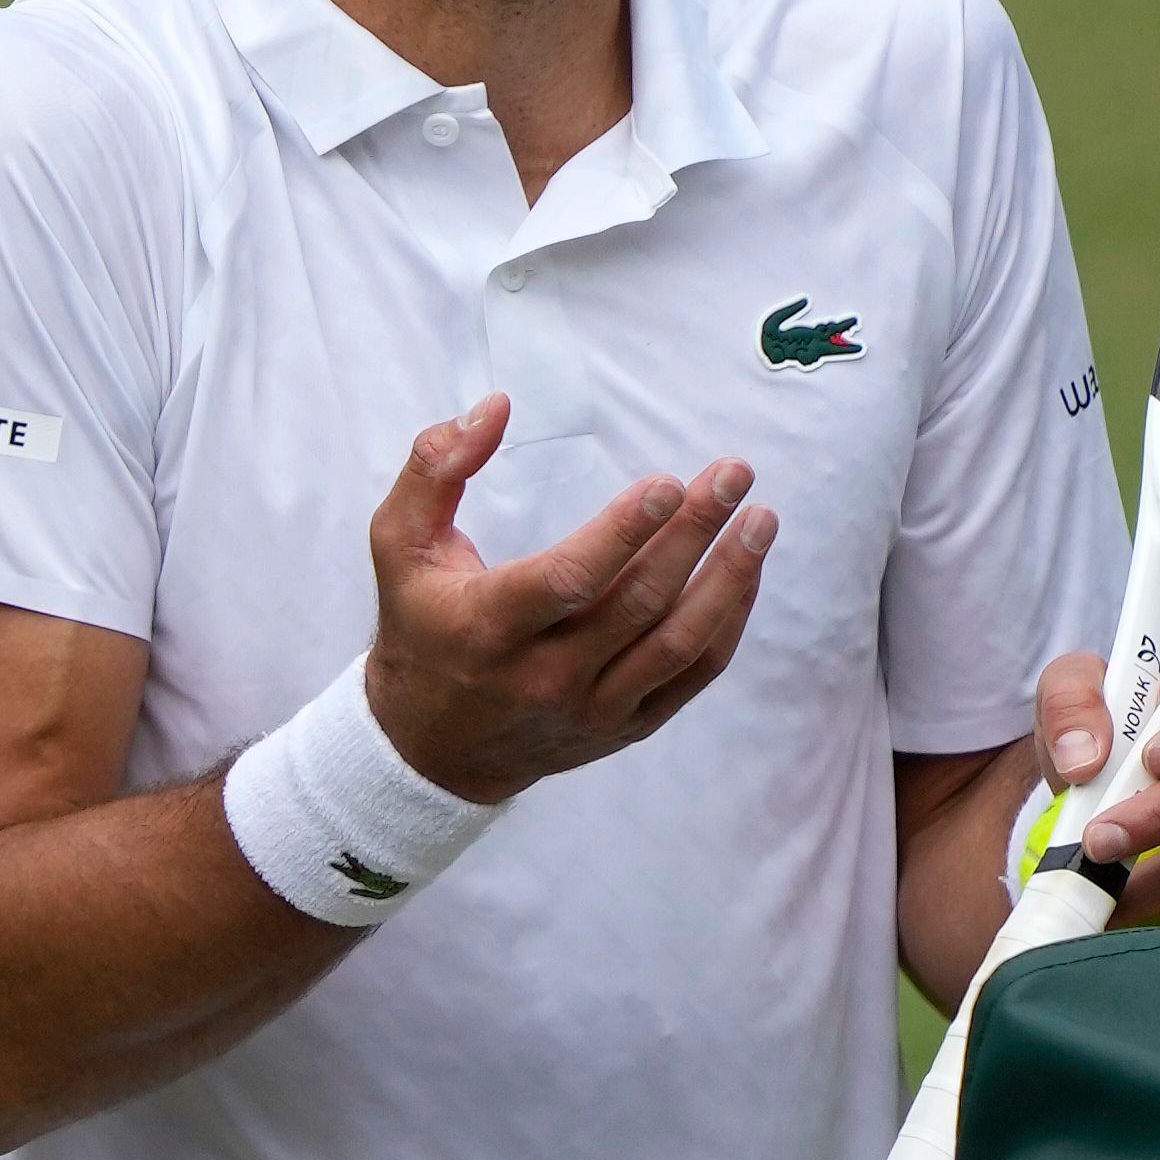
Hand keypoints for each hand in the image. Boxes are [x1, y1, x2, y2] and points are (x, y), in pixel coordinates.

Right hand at [366, 399, 773, 803]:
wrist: (430, 751)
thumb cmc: (420, 628)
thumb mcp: (398, 545)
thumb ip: (435, 468)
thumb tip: (496, 407)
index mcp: (488, 627)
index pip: (568, 580)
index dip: (622, 532)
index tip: (668, 483)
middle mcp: (544, 677)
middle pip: (638, 604)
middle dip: (694, 533)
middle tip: (734, 473)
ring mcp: (590, 710)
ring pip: (677, 645)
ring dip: (728, 579)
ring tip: (761, 520)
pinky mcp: (623, 729)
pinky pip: (691, 678)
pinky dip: (726, 624)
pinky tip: (746, 573)